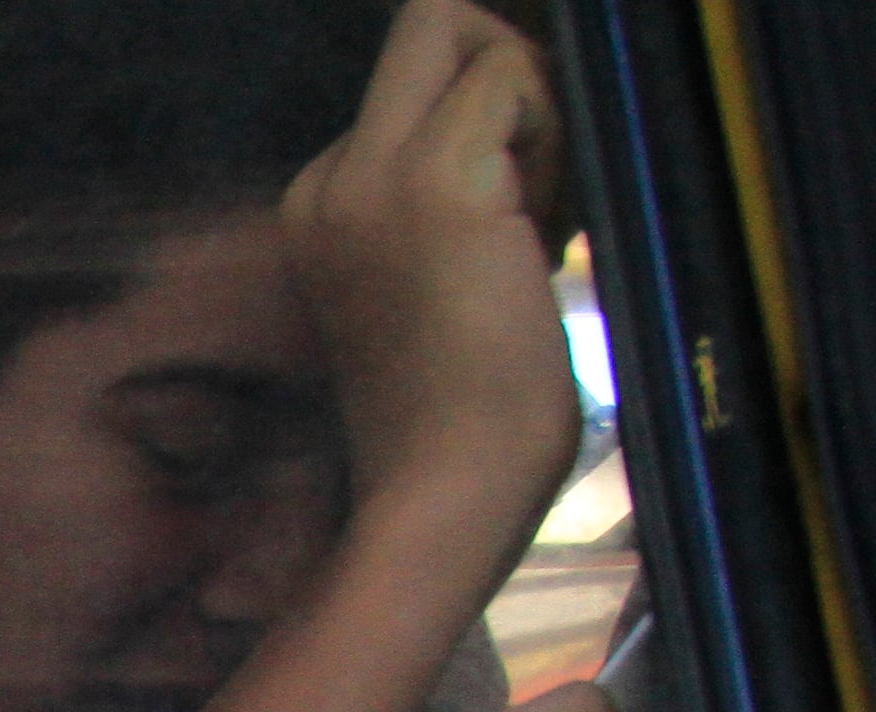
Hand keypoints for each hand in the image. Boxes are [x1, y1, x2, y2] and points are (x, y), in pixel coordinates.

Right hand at [281, 0, 579, 534]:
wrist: (439, 500)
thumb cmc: (460, 422)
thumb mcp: (443, 284)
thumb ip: (466, 200)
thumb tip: (533, 121)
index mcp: (322, 209)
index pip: (417, 85)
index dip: (495, 117)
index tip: (520, 209)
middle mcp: (328, 182)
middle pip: (430, 24)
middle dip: (508, 65)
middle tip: (539, 172)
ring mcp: (370, 178)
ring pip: (474, 37)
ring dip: (538, 104)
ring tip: (537, 218)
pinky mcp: (434, 184)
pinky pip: (513, 78)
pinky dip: (553, 128)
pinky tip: (544, 223)